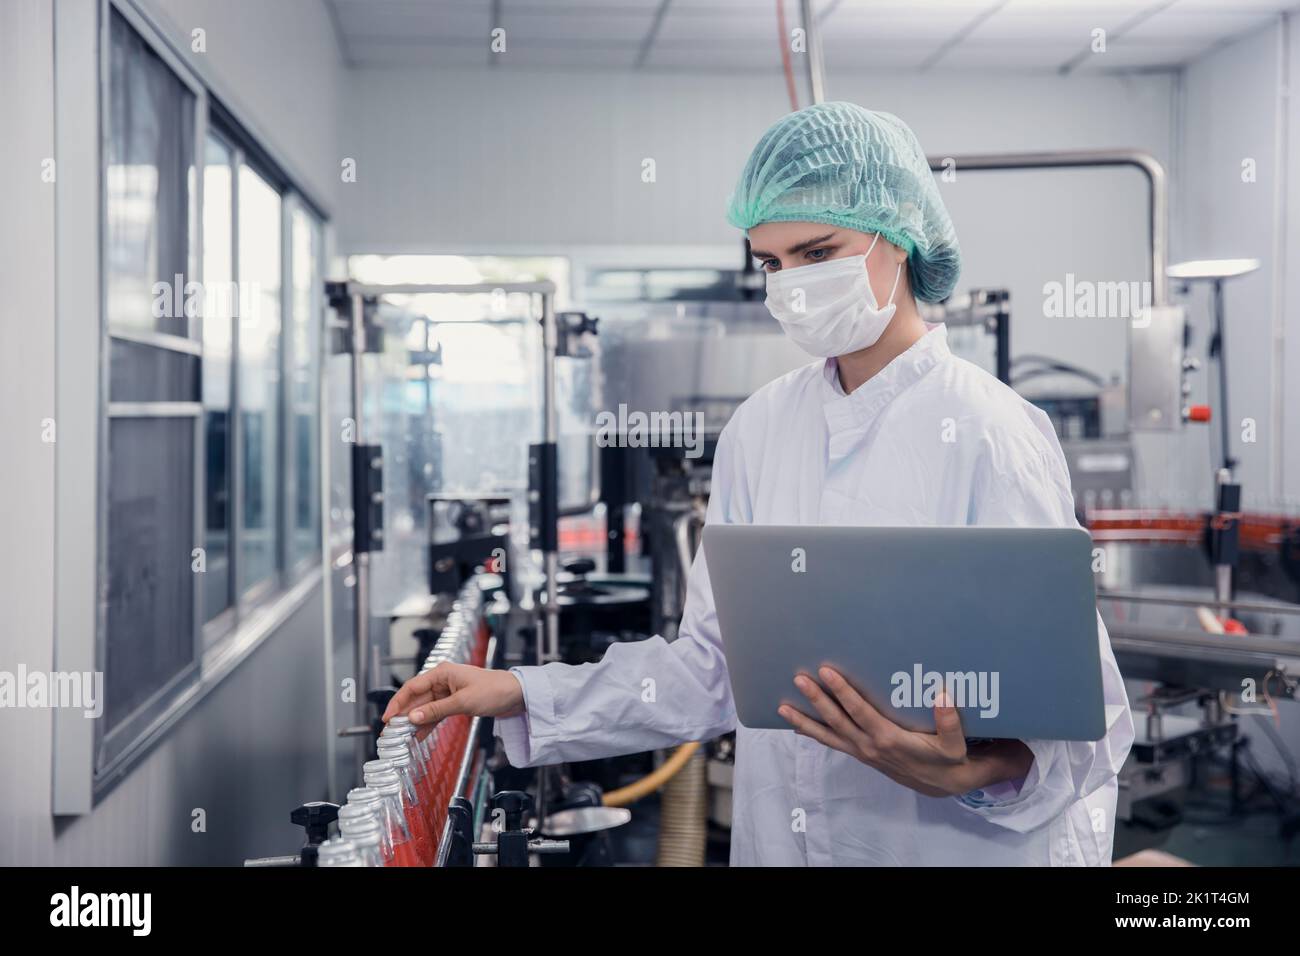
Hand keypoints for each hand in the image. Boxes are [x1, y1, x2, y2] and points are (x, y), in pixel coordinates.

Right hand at [382, 663, 524, 734]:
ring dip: (415, 722)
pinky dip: (428, 724)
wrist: (516, 694)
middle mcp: (443, 680)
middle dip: (403, 715)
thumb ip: (437, 710)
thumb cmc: (494, 690)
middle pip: (417, 698)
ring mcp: (448, 692)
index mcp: (442, 672)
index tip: (387, 718)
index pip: (412, 687)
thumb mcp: (464, 702)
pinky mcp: (455, 702)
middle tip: (390, 732)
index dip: (397, 703)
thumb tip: (413, 717)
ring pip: (425, 708)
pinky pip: (436, 713)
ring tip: (401, 738)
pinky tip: (418, 736)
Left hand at [778, 667, 1029, 797]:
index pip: (859, 711)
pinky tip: (798, 725)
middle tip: (798, 679)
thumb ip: (950, 722)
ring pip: (828, 735)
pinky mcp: (860, 754)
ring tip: (782, 707)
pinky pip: (833, 742)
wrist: (942, 784)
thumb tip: (942, 695)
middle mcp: (869, 746)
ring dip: (805, 720)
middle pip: (836, 720)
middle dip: (816, 699)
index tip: (827, 672)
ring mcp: (862, 752)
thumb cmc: (947, 758)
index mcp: (888, 739)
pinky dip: (814, 733)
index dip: (843, 691)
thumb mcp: (954, 744)